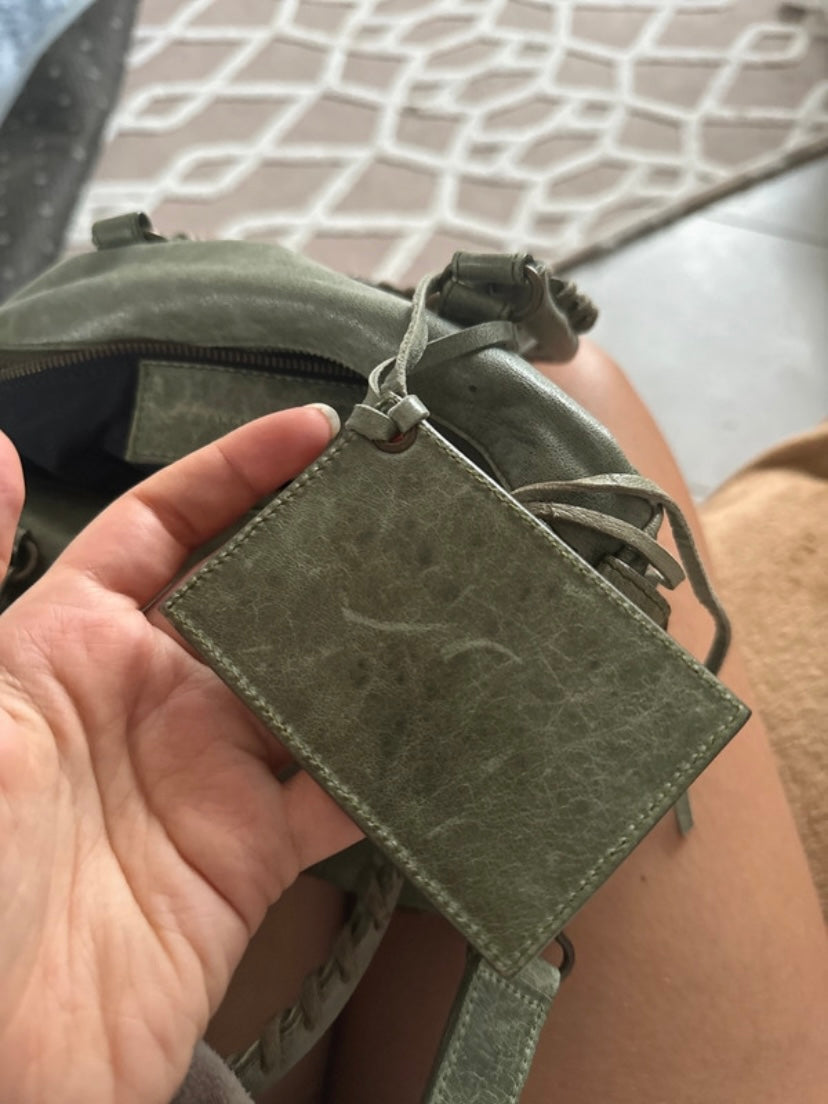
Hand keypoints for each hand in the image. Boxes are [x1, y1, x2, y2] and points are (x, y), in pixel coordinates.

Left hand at [0, 407, 359, 1103]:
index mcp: (72, 643)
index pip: (167, 524)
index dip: (237, 472)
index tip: (310, 436)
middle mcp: (151, 698)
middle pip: (258, 596)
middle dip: (321, 548)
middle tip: (395, 510)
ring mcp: (206, 774)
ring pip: (309, 685)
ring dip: (366, 647)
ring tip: (430, 599)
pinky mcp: (251, 852)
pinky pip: (336, 791)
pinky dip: (385, 764)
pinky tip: (427, 730)